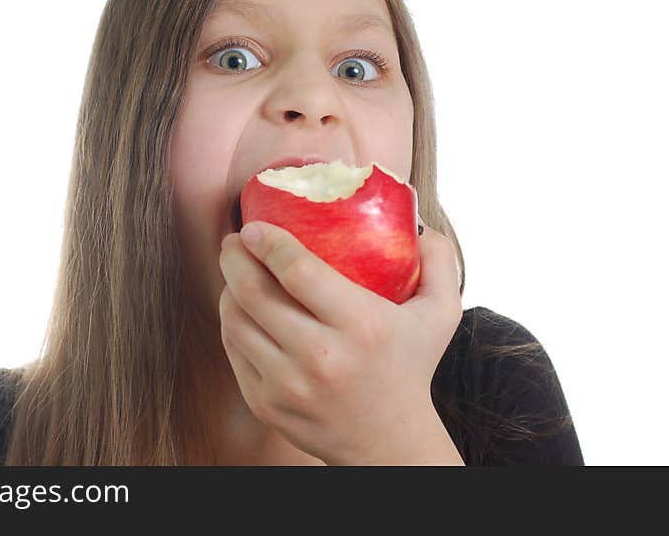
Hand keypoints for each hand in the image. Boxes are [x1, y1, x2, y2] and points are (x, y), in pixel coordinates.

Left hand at [218, 216, 463, 464]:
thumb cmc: (411, 369)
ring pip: (236, 321)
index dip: (269, 243)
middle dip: (234, 257)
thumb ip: (440, 262)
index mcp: (361, 325)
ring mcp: (288, 385)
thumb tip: (417, 222)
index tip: (255, 227)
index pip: (298, 272)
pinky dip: (231, 322)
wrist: (390, 445)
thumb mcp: (441, 315)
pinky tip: (239, 308)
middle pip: (255, 292)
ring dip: (227, 288)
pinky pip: (234, 351)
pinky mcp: (266, 405)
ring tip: (235, 271)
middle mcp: (321, 357)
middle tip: (234, 241)